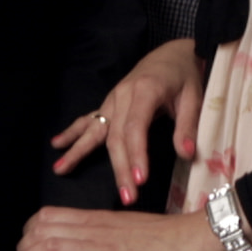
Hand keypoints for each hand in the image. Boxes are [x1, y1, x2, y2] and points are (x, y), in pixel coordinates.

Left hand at [16, 200, 229, 250]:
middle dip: (22, 245)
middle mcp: (95, 230)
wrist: (194, 241)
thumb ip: (105, 241)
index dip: (29, 230)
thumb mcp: (128, 234)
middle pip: (42, 228)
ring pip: (52, 243)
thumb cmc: (167, 240)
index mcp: (98, 220)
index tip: (25, 246)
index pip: (49, 216)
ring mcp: (102, 248)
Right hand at [52, 37, 207, 201]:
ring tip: (61, 169)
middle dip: (119, 168)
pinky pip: (89, 120)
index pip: (135, 129)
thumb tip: (186, 154)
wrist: (172, 54)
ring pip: (97, 130)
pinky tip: (57, 144)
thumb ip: (187, 126)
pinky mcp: (109, 104)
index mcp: (144, 91)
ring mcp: (112, 100)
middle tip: (127, 195)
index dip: (136, 155)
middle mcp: (123, 96)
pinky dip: (72, 133)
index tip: (139, 180)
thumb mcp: (194, 97)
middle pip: (115, 136)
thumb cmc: (184, 75)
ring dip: (79, 152)